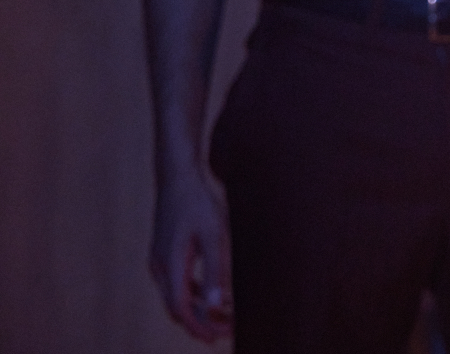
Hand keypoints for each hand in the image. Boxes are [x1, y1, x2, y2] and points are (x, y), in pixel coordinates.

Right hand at [149, 168, 231, 341]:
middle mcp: (160, 268)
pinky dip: (194, 293)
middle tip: (225, 332)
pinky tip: (213, 293)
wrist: (176, 176)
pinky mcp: (165, 253)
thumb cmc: (197, 202)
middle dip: (201, 322)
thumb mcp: (213, 235)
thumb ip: (215, 271)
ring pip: (177, 296)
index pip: (181, 310)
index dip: (199, 326)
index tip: (218, 337)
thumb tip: (218, 305)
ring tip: (224, 317)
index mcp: (170, 266)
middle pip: (177, 307)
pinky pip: (177, 282)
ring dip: (199, 308)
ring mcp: (160, 261)